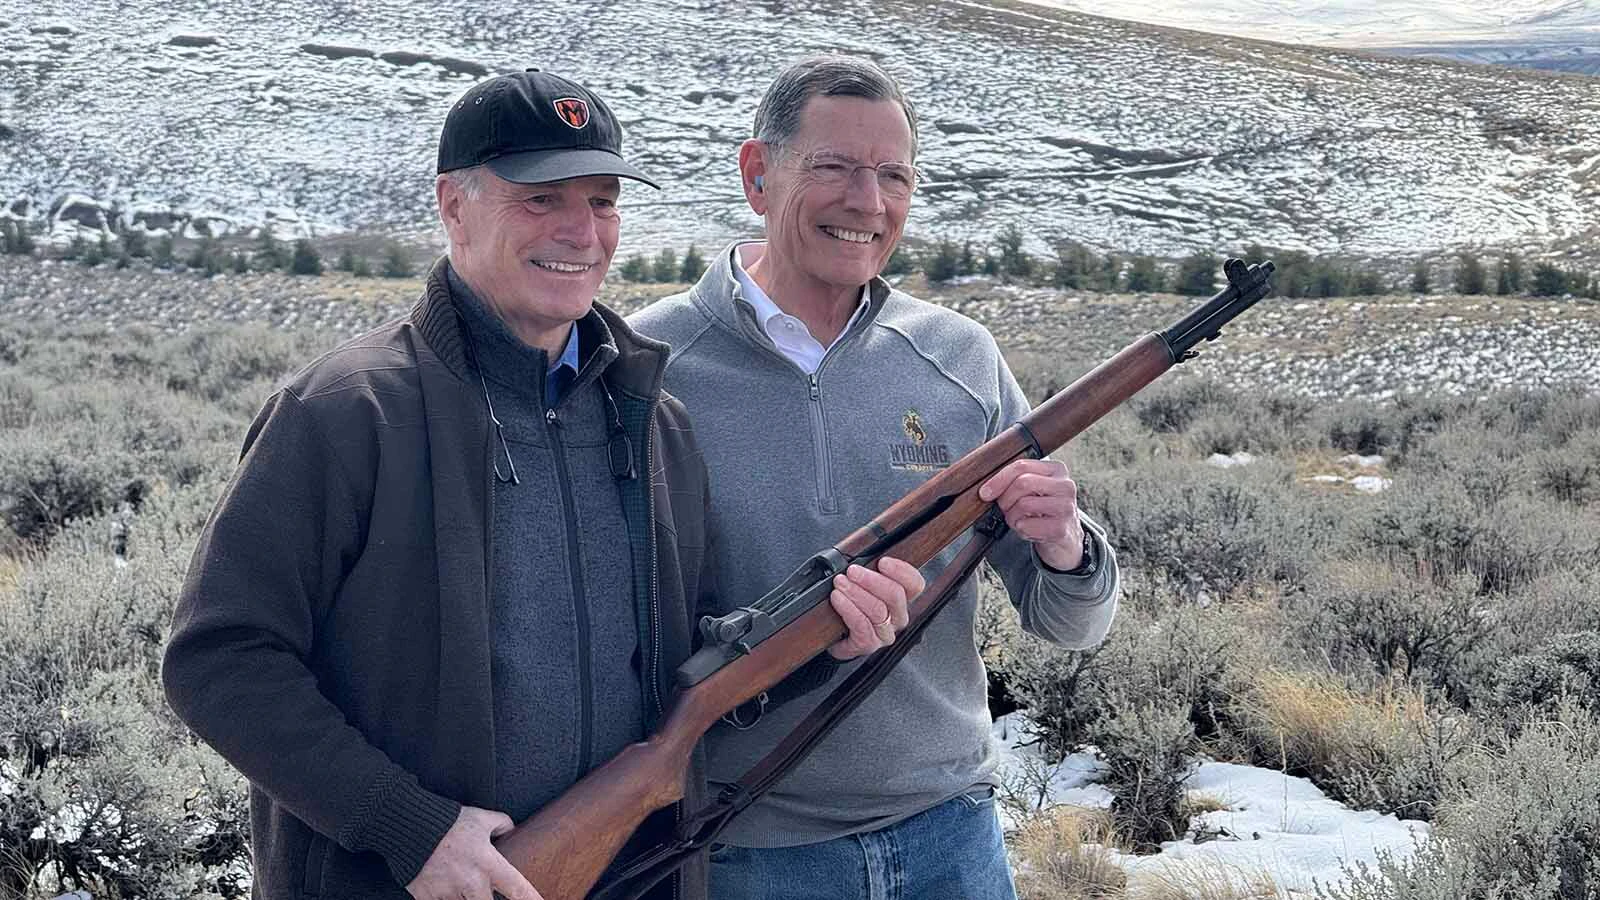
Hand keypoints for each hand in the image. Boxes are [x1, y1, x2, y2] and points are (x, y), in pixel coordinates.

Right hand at [406, 806, 542, 899]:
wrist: (408, 826)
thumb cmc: (447, 821)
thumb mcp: (480, 817)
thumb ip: (501, 823)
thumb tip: (511, 830)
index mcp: (488, 863)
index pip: (517, 889)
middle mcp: (470, 882)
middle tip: (480, 885)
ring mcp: (447, 892)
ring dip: (463, 895)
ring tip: (456, 875)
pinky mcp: (426, 897)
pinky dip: (440, 895)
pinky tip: (438, 880)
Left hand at [826, 557, 924, 659]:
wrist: (831, 636)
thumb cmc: (848, 606)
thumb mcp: (861, 585)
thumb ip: (869, 570)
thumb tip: (864, 553)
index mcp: (901, 599)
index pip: (914, 584)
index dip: (902, 571)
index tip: (883, 561)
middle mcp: (897, 617)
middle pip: (895, 595)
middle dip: (872, 580)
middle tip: (852, 571)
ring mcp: (884, 633)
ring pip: (878, 610)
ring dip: (856, 592)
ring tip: (840, 583)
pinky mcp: (869, 644)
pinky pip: (861, 625)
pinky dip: (848, 608)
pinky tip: (838, 599)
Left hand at [978, 458, 1085, 570]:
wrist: (1065, 538)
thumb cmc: (1043, 511)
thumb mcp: (1033, 490)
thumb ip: (1016, 481)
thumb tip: (987, 489)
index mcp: (1057, 470)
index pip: (1022, 466)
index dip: (999, 479)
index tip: (985, 493)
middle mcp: (1066, 486)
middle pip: (1022, 483)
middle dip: (1006, 499)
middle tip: (1006, 509)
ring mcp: (1066, 507)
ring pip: (1023, 505)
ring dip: (1013, 517)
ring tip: (1021, 520)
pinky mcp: (1061, 528)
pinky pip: (1027, 526)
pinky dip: (1021, 531)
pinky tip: (1030, 530)